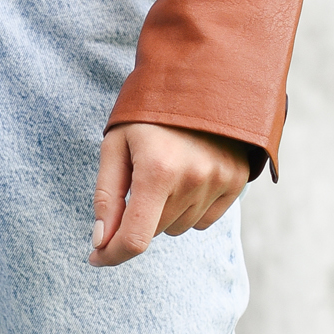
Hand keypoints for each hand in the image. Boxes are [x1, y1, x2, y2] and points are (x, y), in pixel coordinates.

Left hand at [89, 123, 250, 267]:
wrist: (202, 77)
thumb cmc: (149, 111)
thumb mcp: (116, 144)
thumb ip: (106, 196)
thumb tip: (101, 241)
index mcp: (157, 170)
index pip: (135, 238)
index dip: (112, 255)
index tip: (95, 256)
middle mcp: (193, 179)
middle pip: (154, 231)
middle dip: (137, 217)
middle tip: (137, 180)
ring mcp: (220, 181)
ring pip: (178, 227)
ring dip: (164, 212)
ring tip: (166, 171)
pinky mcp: (237, 180)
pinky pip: (205, 220)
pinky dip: (189, 208)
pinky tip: (187, 176)